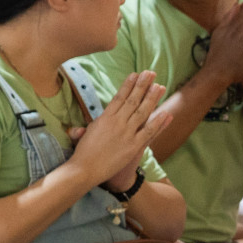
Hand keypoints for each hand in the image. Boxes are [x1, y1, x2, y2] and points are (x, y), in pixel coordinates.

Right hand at [64, 70, 164, 189]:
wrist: (84, 169)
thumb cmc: (82, 154)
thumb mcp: (83, 136)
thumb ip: (86, 129)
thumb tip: (76, 129)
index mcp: (104, 118)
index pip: (119, 97)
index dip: (128, 85)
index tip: (135, 74)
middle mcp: (116, 123)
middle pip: (132, 100)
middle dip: (142, 85)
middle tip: (151, 73)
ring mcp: (125, 133)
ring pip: (142, 112)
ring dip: (152, 98)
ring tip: (160, 86)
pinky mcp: (132, 146)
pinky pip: (148, 132)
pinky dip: (158, 122)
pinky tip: (166, 113)